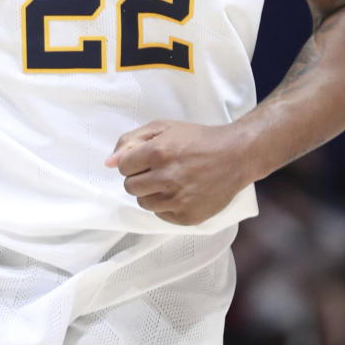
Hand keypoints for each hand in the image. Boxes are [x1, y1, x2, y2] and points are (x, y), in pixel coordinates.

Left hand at [106, 121, 246, 225]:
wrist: (236, 155)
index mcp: (158, 152)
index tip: (146, 159)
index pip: (122, 167)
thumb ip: (130, 140)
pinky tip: (181, 192)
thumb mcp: (163, 127)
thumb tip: (108, 163)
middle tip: (159, 170)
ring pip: (143, 203)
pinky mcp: (187, 217)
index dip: (132, 162)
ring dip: (151, 192)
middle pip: (130, 187)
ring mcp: (178, 200)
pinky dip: (166, 205)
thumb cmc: (198, 139)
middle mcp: (166, 178)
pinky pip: (161, 215)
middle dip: (140, 177)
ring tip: (170, 181)